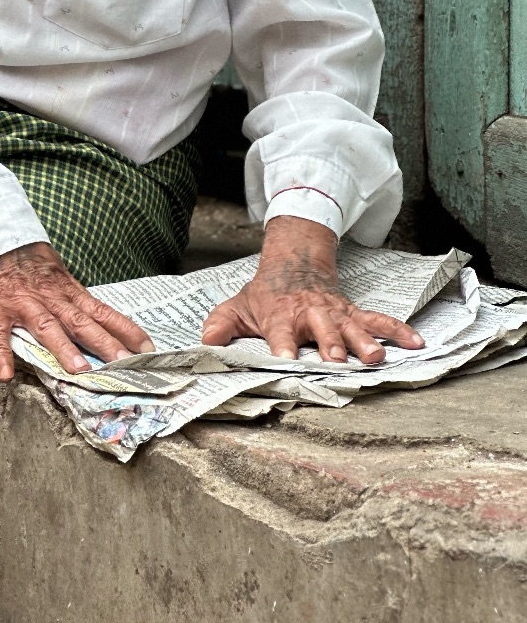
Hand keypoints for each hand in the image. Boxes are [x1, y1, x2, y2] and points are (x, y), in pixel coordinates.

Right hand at [0, 242, 154, 381]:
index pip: (103, 312)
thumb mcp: (59, 276)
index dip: (125, 330)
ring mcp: (24, 305)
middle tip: (123, 363)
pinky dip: (1, 354)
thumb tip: (100, 325)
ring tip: (78, 370)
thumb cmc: (30, 262)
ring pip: (47, 327)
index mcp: (68, 293)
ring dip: (63, 348)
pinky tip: (5, 374)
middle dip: (104, 343)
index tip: (146, 348)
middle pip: (81, 323)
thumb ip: (75, 300)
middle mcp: (50, 299)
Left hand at [201, 216, 424, 363]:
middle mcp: (310, 314)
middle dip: (329, 345)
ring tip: (376, 358)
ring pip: (352, 327)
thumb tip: (205, 342)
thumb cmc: (265, 293)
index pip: (280, 332)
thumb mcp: (237, 306)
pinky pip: (379, 320)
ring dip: (364, 341)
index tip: (284, 360)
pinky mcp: (354, 312)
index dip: (281, 346)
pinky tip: (416, 343)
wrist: (293, 261)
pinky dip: (398, 330)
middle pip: (321, 330)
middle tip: (336, 360)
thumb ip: (221, 325)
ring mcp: (336, 313)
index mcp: (280, 315)